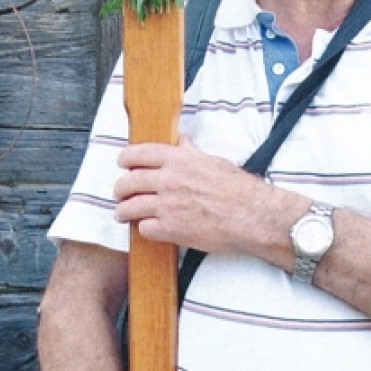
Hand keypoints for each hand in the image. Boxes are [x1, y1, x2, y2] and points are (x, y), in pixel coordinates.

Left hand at [114, 136, 301, 256]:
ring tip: (123, 214)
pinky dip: (144, 229)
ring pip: (131, 207)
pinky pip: (145, 228)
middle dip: (120, 188)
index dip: (126, 158)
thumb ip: (191, 152)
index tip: (122, 162)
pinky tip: (148, 228)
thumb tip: (182, 141)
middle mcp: (169, 181)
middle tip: (120, 193)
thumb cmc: (237, 188)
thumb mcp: (213, 161)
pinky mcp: (171, 229)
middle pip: (129, 182)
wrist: (250, 215)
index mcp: (179, 160)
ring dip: (123, 211)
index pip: (140, 154)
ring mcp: (168, 206)